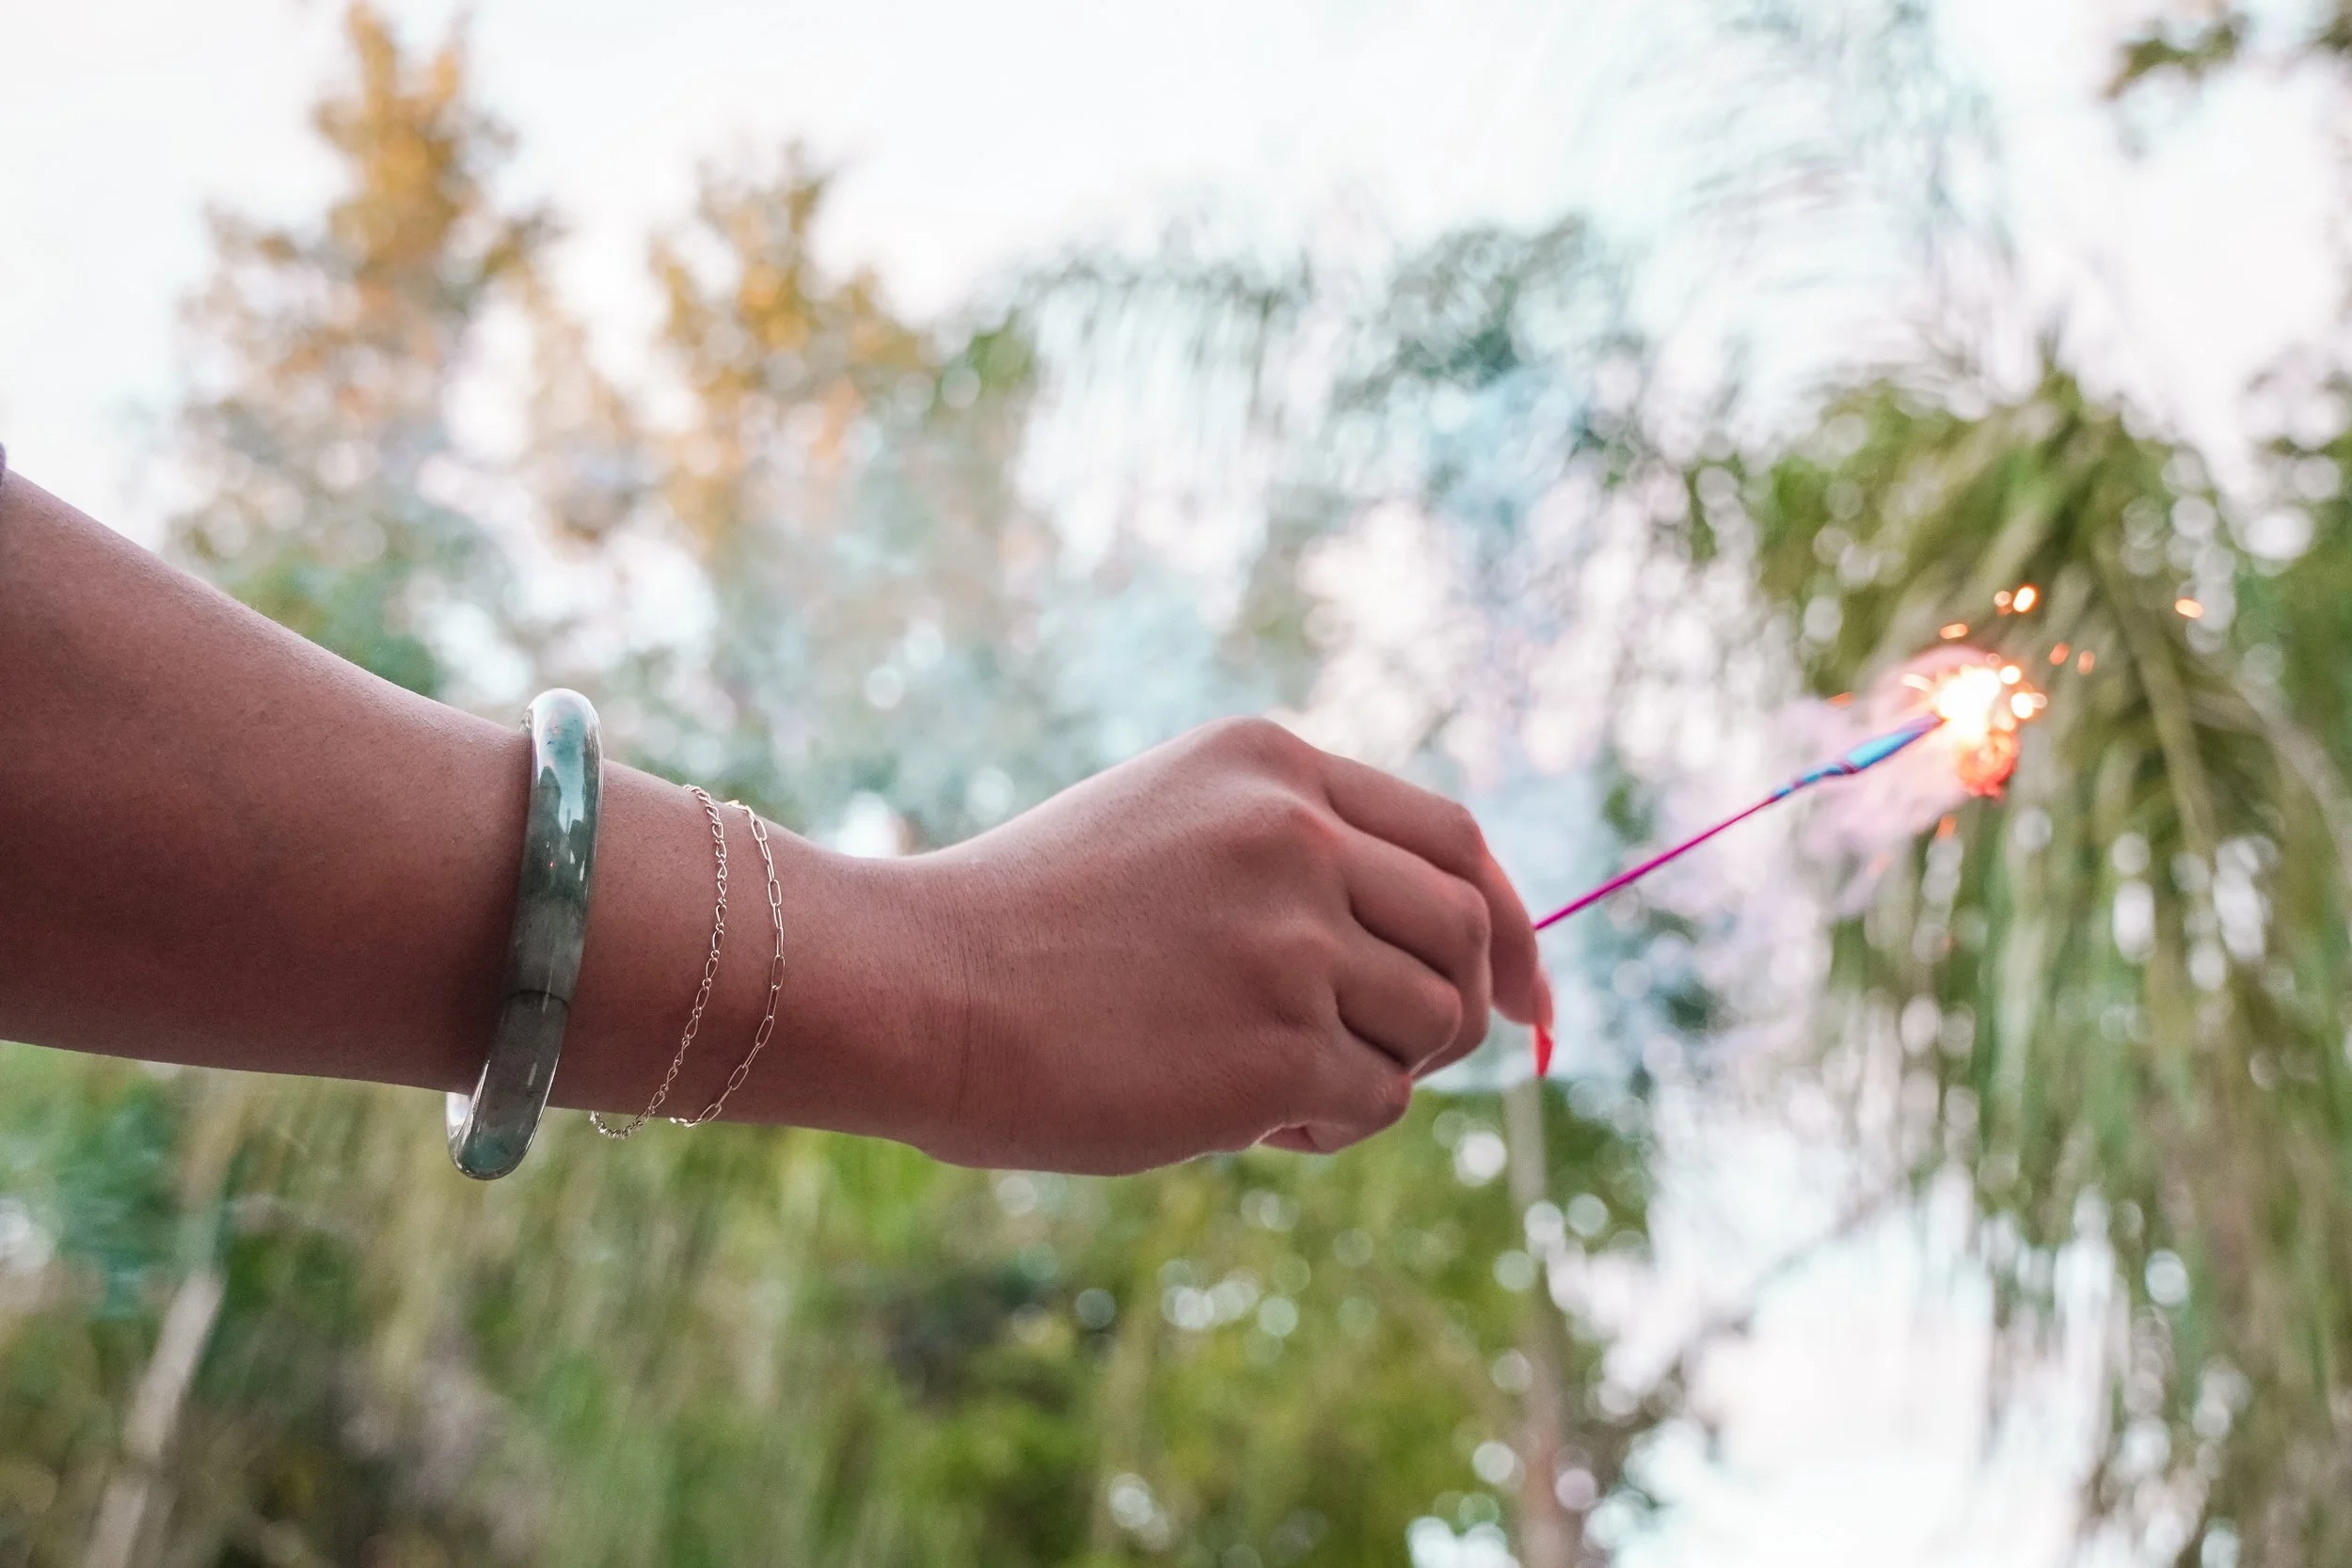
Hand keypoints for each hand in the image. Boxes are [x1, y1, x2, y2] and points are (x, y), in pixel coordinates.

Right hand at [900, 717, 1552, 1173]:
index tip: (1529, 990)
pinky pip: (1378, 1099)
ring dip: (1378, 1068)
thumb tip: (1437, 949)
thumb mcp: (1166, 826)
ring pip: (1434, 1022)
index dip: (1511, 918)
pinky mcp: (1276, 1044)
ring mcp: (1291, 938)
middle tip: (1387, 1056)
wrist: (915, 985)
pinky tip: (1248, 1122)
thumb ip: (1290, 854)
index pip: (1453, 837)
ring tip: (1276, 1084)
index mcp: (1271, 766)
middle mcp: (1296, 835)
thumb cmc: (1025, 923)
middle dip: (1461, 1008)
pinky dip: (1332, 1125)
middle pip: (1468, 931)